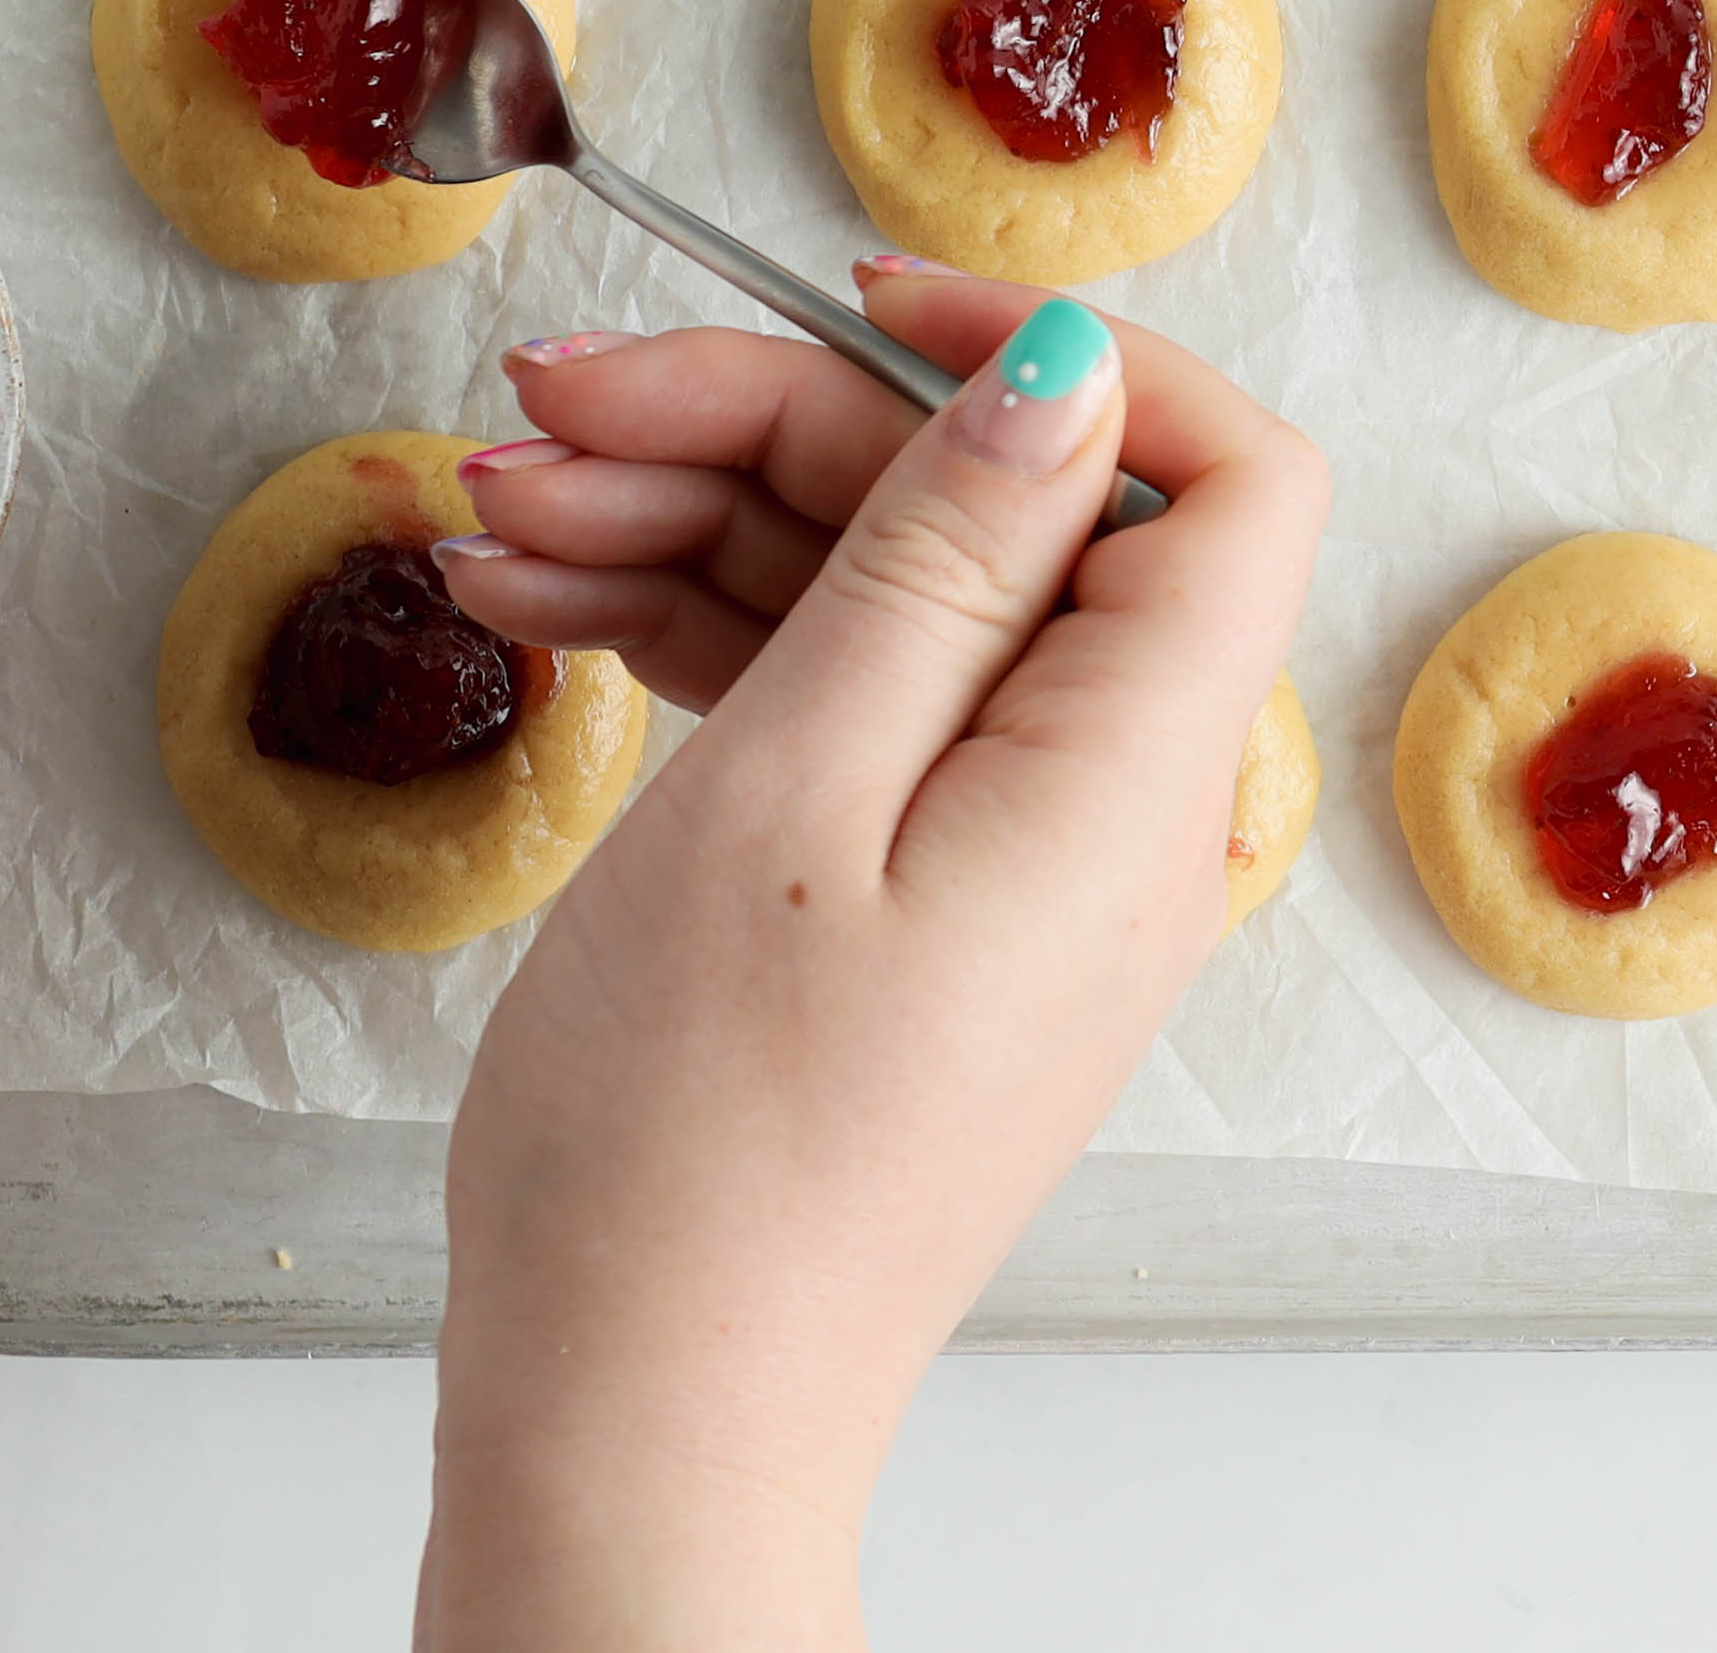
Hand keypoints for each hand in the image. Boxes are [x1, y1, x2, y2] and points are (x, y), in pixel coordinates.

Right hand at [413, 270, 1328, 1652]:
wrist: (639, 1414)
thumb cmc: (702, 1151)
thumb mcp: (800, 787)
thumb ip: (940, 558)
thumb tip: (1062, 372)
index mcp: (1142, 770)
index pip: (1219, 470)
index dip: (1054, 351)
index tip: (861, 302)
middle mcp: (1115, 808)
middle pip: (1002, 514)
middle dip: (778, 424)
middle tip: (558, 400)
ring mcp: (1013, 859)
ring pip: (893, 599)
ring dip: (698, 518)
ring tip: (497, 503)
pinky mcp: (916, 905)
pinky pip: (843, 706)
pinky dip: (700, 632)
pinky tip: (540, 591)